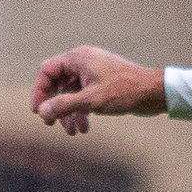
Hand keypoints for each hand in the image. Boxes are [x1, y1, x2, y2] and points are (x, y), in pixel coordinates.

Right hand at [31, 46, 166, 134]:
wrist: (153, 93)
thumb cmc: (124, 91)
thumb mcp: (91, 101)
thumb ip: (64, 105)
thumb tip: (42, 112)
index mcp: (78, 58)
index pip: (47, 71)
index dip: (39, 91)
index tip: (38, 111)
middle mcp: (83, 61)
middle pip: (57, 83)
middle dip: (55, 106)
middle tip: (51, 125)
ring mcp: (93, 72)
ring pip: (71, 93)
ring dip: (69, 113)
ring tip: (73, 133)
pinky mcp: (102, 84)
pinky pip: (83, 97)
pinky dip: (81, 112)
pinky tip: (84, 128)